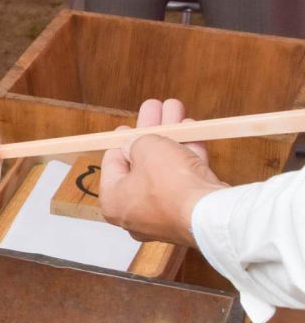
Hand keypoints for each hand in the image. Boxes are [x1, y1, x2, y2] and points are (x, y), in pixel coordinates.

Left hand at [99, 98, 226, 245]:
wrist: (209, 214)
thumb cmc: (169, 185)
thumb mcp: (145, 148)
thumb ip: (136, 141)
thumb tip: (133, 143)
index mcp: (114, 200)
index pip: (113, 163)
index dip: (122, 139)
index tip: (128, 125)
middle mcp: (136, 211)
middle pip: (142, 163)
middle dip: (152, 130)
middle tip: (155, 109)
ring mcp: (165, 213)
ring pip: (167, 167)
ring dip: (173, 136)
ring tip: (176, 108)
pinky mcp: (190, 212)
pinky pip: (186, 179)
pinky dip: (189, 153)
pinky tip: (193, 129)